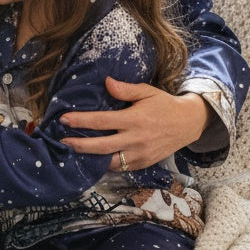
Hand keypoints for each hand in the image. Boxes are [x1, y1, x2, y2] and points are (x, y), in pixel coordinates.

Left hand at [60, 77, 211, 171]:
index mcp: (135, 119)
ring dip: (90, 159)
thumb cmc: (163, 105)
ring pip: (110, 161)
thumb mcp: (147, 92)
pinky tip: (92, 160)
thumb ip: (125, 89)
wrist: (188, 123)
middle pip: (102, 146)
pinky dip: (106, 165)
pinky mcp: (144, 163)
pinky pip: (121, 168)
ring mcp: (141, 154)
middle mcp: (137, 139)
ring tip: (72, 152)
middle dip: (79, 145)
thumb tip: (106, 81)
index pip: (102, 121)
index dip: (81, 120)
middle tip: (61, 141)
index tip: (64, 119)